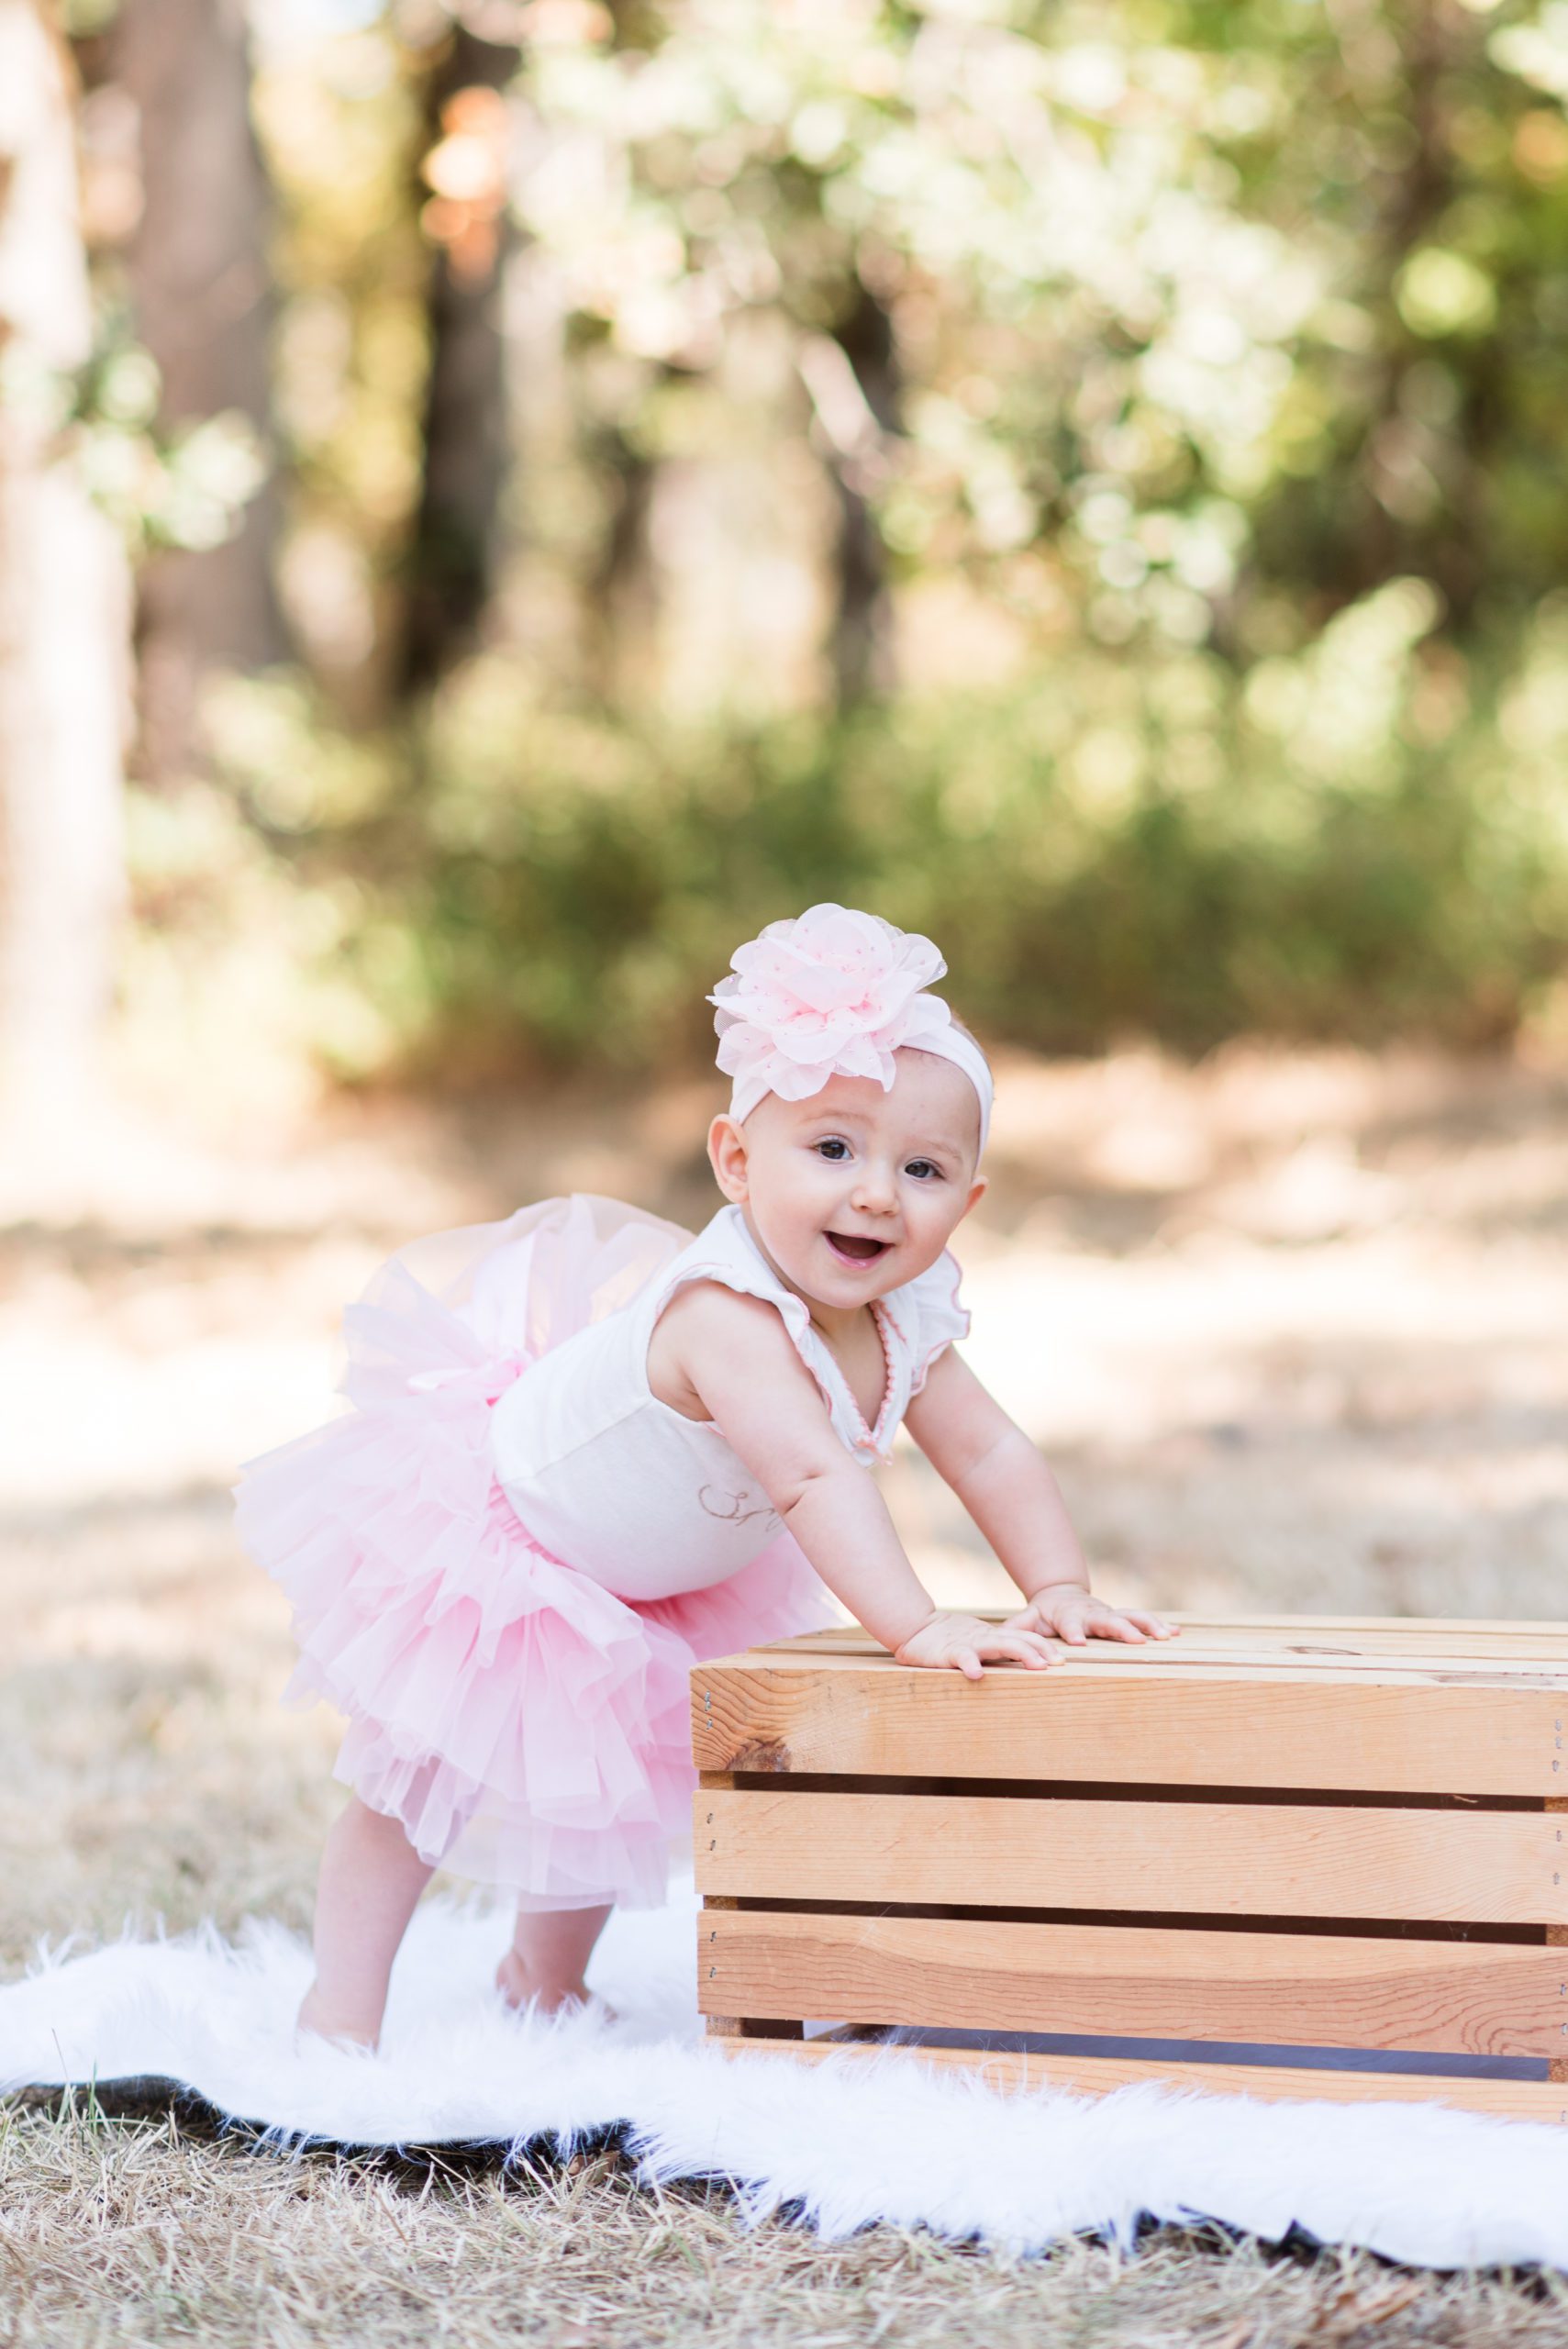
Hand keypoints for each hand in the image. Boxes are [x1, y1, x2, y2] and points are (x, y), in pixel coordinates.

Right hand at [893, 1610, 1062, 1680]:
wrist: (913, 1627)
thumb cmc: (949, 1638)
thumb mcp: (979, 1639)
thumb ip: (1002, 1640)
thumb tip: (1031, 1633)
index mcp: (992, 1637)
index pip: (1023, 1637)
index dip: (1043, 1647)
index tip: (1061, 1660)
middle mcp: (984, 1638)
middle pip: (1017, 1641)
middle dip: (1039, 1651)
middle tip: (1057, 1664)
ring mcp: (968, 1644)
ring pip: (998, 1645)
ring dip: (1020, 1654)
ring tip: (1037, 1666)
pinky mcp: (949, 1653)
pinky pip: (961, 1658)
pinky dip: (969, 1664)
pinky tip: (976, 1675)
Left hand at [1006, 1584, 1177, 1646]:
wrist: (1061, 1596)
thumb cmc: (1043, 1615)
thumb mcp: (1027, 1620)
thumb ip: (1017, 1630)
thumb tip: (1001, 1640)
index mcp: (1067, 1615)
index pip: (1070, 1624)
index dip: (1074, 1632)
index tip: (1079, 1643)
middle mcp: (1092, 1614)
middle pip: (1107, 1620)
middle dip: (1122, 1630)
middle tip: (1136, 1641)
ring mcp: (1109, 1614)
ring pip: (1130, 1617)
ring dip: (1148, 1626)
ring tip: (1166, 1636)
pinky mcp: (1121, 1617)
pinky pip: (1142, 1620)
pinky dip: (1160, 1625)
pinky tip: (1178, 1633)